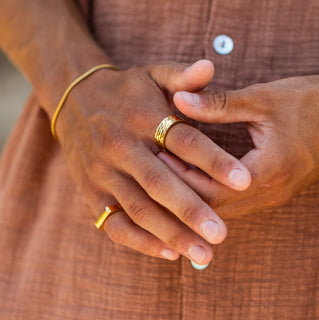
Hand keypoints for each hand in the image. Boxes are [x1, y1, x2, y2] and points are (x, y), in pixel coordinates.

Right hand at [56, 60, 251, 262]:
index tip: (245, 180)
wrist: (73, 99)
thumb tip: (211, 65)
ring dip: (171, 233)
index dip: (214, 160)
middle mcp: (120, 145)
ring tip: (204, 254)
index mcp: (142, 116)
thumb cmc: (126, 90)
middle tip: (222, 233)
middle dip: (191, 209)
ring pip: (138, 208)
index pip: (183, 141)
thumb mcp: (153, 74)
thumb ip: (183, 78)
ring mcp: (103, 172)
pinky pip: (115, 222)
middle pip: (159, 182)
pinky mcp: (91, 192)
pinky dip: (140, 241)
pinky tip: (169, 253)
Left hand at [158, 73, 318, 219]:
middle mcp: (271, 192)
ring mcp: (275, 195)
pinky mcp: (275, 190)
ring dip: (196, 196)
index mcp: (268, 171)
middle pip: (215, 207)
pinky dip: (212, 194)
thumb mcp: (262, 98)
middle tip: (152, 171)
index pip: (212, 191)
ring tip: (165, 176)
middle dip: (182, 192)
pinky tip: (194, 177)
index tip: (155, 156)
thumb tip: (178, 99)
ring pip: (225, 209)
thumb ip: (218, 103)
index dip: (180, 177)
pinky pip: (236, 202)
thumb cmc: (311, 101)